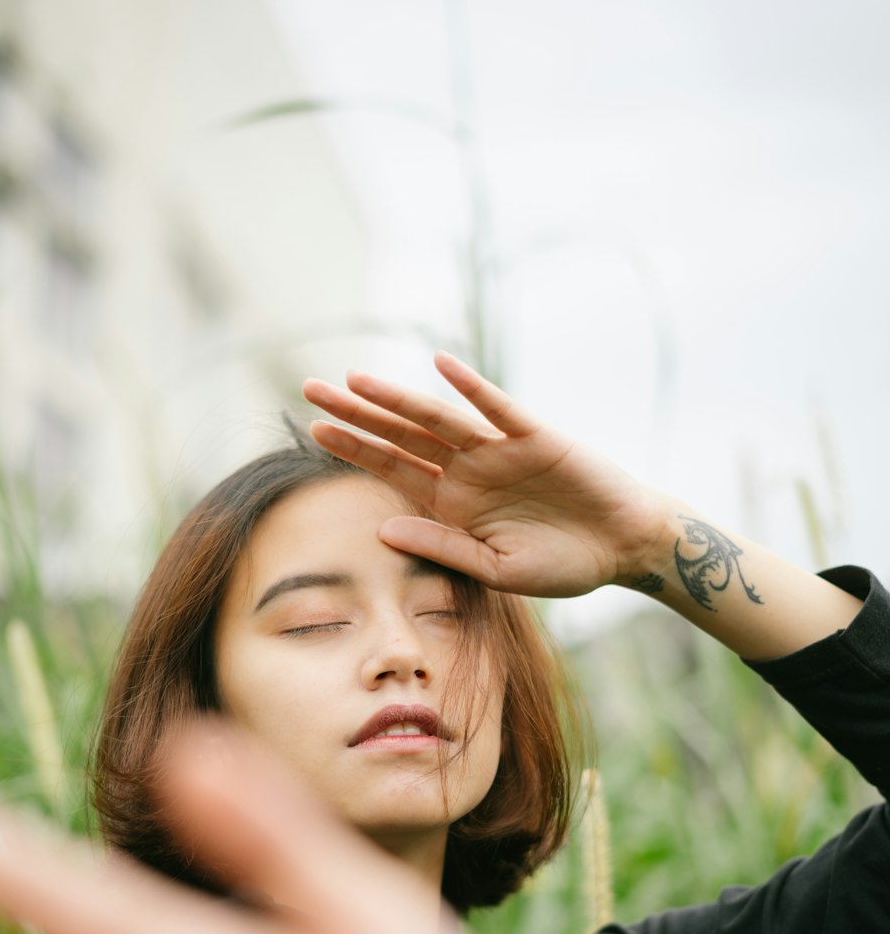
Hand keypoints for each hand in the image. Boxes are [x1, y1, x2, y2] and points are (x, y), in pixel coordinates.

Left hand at [303, 352, 670, 598]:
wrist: (624, 548)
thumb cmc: (564, 564)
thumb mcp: (496, 569)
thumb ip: (442, 547)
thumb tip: (382, 530)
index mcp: (453, 503)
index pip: (392, 469)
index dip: (354, 449)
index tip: (314, 431)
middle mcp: (467, 470)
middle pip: (401, 435)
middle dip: (356, 413)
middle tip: (309, 389)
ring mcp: (498, 450)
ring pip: (437, 418)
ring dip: (396, 399)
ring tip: (354, 379)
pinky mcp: (535, 437)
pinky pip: (498, 408)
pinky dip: (471, 387)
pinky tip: (441, 365)